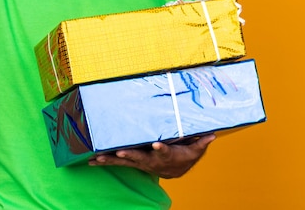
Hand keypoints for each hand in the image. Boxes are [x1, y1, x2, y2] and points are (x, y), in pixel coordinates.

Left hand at [88, 134, 215, 178]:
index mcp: (165, 155)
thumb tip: (212, 133)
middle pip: (139, 157)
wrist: (175, 171)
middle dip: (129, 155)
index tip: (157, 145)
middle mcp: (150, 160)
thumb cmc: (183, 156)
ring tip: (97, 158)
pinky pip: (116, 162)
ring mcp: (139, 162)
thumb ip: (200, 142)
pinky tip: (91, 160)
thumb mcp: (194, 150)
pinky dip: (104, 161)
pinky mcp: (132, 162)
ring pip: (123, 161)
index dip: (160, 149)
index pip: (164, 151)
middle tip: (120, 153)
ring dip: (110, 160)